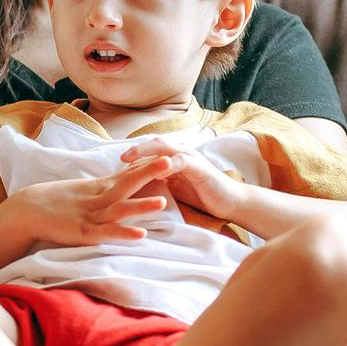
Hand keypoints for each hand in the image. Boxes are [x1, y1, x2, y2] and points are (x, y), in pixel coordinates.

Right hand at [17, 156, 172, 246]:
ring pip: (121, 209)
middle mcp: (98, 199)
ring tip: (163, 202)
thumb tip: (120, 183)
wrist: (26, 210)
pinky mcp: (84, 232)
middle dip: (148, 172)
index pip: (126, 174)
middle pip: (127, 183)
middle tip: (170, 160)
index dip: (146, 165)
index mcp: (98, 188)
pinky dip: (123, 233)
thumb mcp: (82, 191)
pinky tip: (141, 234)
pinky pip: (107, 233)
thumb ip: (102, 188)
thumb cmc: (53, 201)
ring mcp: (91, 215)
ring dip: (141, 206)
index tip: (167, 155)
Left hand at [120, 139, 242, 221]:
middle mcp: (182, 153)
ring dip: (146, 152)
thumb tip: (134, 184)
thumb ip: (159, 180)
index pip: (151, 149)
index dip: (134, 154)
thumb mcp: (175, 187)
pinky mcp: (200, 167)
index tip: (116, 162)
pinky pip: (181, 161)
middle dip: (136, 149)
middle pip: (155, 143)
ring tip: (129, 160)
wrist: (230, 202)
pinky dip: (168, 164)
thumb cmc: (201, 195)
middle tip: (120, 158)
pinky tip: (156, 171)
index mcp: (175, 156)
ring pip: (165, 148)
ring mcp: (191, 158)